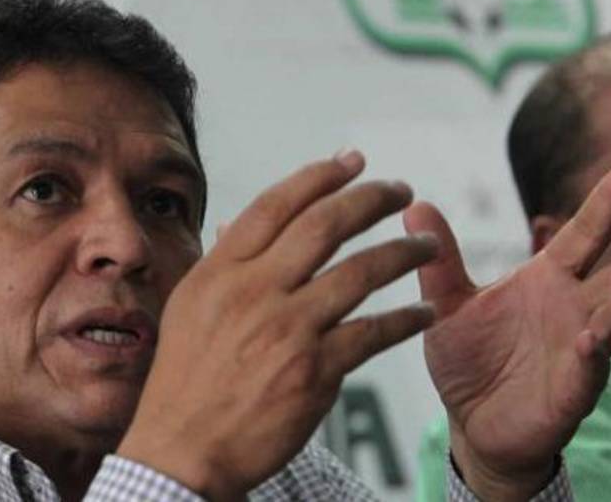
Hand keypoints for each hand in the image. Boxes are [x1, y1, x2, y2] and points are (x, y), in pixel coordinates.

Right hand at [117, 151, 437, 499]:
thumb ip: (221, 265)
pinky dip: (407, 319)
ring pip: (360, 272)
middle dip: (371, 198)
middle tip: (399, 189)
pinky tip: (425, 311)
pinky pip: (374, 332)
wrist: (183, 450)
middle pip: (324, 225)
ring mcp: (286, 329)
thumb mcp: (188, 310)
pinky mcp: (315, 370)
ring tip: (426, 244)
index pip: (275, 205)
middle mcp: (253, 291)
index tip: (352, 161)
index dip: (319, 176)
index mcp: (220, 272)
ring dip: (402, 251)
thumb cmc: (184, 382)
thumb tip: (237, 223)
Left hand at [403, 162, 610, 500]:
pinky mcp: (570, 393)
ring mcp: (579, 352)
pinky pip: (588, 373)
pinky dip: (591, 355)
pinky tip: (590, 339)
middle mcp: (573, 311)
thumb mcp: (447, 304)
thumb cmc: (470, 359)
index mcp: (548, 281)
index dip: (605, 205)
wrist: (470, 421)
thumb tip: (415, 204)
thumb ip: (440, 259)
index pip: (584, 235)